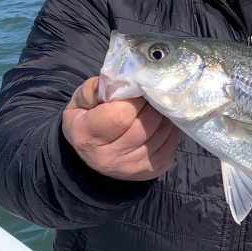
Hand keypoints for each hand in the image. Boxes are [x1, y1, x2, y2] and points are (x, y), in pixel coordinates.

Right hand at [62, 76, 179, 180]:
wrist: (92, 152)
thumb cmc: (87, 119)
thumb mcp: (80, 101)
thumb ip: (95, 88)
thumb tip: (120, 79)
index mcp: (87, 137)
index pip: (122, 114)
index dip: (135, 97)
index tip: (139, 87)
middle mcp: (108, 158)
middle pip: (146, 124)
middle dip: (152, 103)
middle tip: (150, 93)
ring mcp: (131, 168)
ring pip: (162, 132)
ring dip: (163, 114)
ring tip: (155, 106)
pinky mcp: (150, 171)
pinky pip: (171, 143)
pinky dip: (169, 128)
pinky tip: (159, 121)